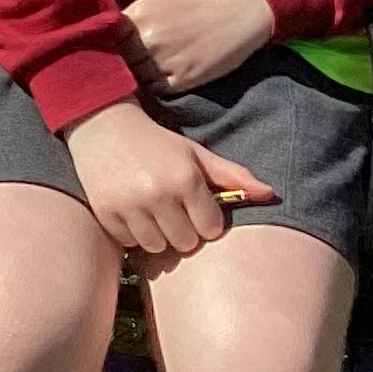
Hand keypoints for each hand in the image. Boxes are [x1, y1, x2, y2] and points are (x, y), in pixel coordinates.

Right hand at [65, 101, 275, 258]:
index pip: (211, 229)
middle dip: (182, 231)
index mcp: (186, 179)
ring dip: (157, 235)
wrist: (102, 125)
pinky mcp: (106, 212)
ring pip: (156, 246)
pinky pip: (129, 242)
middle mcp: (159, 194)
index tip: (194, 208)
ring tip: (151, 213)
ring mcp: (130, 205)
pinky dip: (132, 233)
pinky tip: (131, 212)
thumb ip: (232, 175)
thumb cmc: (156, 142)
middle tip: (171, 211)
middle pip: (185, 242)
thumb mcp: (195, 153)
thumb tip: (270, 194)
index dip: (205, 221)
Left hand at [98, 0, 276, 96]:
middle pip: (115, 58)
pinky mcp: (182, 80)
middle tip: (114, 58)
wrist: (242, 11)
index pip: (103, 34)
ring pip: (133, 75)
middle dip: (113, 58)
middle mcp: (148, 41)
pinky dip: (150, 85)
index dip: (99, 38)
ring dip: (131, 73)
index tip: (100, 39)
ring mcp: (165, 62)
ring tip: (133, 68)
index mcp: (138, 15)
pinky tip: (153, 76)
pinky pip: (154, 88)